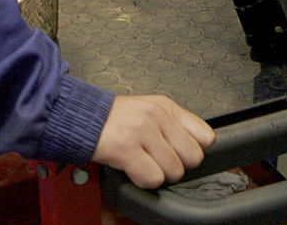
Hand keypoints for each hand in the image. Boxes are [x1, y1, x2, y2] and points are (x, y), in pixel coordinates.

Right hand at [93, 94, 215, 188]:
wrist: (81, 118)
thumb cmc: (115, 119)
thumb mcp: (150, 110)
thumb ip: (174, 125)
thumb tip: (198, 147)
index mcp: (166, 107)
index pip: (205, 136)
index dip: (194, 150)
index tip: (180, 152)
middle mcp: (157, 116)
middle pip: (193, 158)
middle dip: (177, 165)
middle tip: (158, 160)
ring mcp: (142, 131)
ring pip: (173, 171)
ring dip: (158, 174)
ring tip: (142, 162)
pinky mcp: (126, 148)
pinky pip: (152, 178)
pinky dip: (142, 180)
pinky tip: (132, 168)